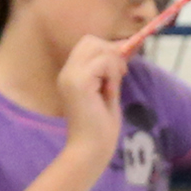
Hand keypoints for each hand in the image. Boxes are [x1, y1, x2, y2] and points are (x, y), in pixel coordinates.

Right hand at [54, 32, 132, 154]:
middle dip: (111, 53)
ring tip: (113, 87)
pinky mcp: (78, 82)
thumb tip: (123, 50)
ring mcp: (70, 76)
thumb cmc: (100, 127)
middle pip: (91, 40)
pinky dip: (112, 74)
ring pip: (99, 48)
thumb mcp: (107, 91)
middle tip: (120, 75)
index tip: (121, 68)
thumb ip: (111, 72)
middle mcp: (66, 72)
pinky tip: (110, 92)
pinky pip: (103, 62)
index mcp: (71, 74)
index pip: (88, 44)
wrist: (91, 149)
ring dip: (113, 65)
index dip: (107, 49)